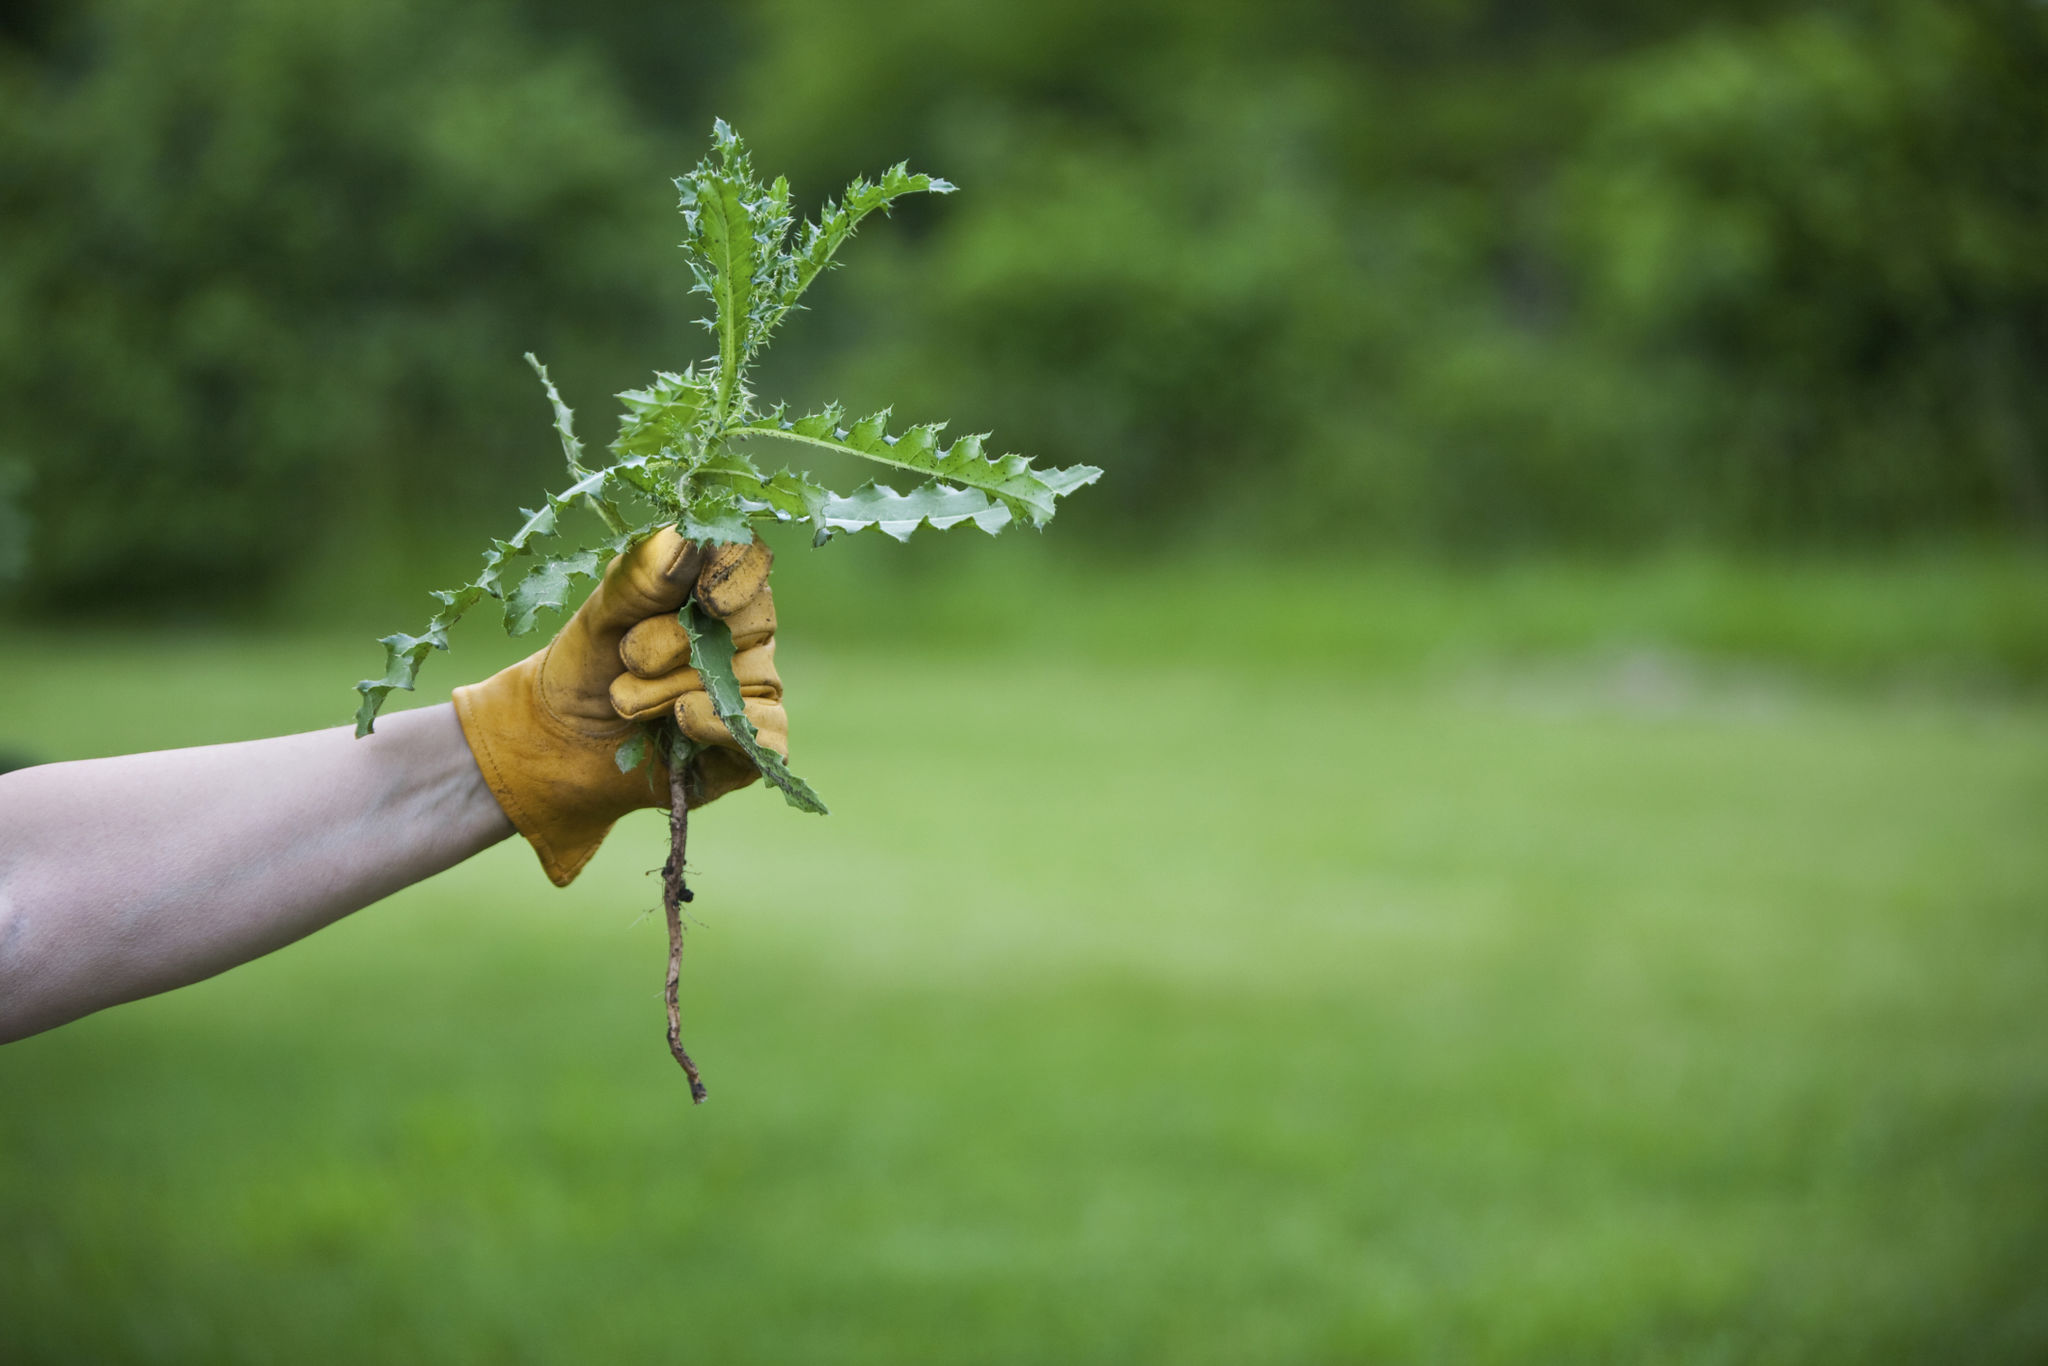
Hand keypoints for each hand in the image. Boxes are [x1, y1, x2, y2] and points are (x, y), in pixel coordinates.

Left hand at [453, 529, 785, 885]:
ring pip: (749, 680)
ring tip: (623, 703)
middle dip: (679, 641)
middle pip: (750, 621)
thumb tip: (688, 543)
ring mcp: (753, 690)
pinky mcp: (754, 745)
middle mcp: (744, 634)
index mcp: (713, 585)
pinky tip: (680, 722)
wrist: (561, 745)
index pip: (750, 560)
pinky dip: (718, 724)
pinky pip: (767, 734)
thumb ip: (639, 579)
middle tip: (627, 658)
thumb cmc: (585, 667)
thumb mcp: (599, 617)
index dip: (738, 573)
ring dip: (675, 690)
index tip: (704, 596)